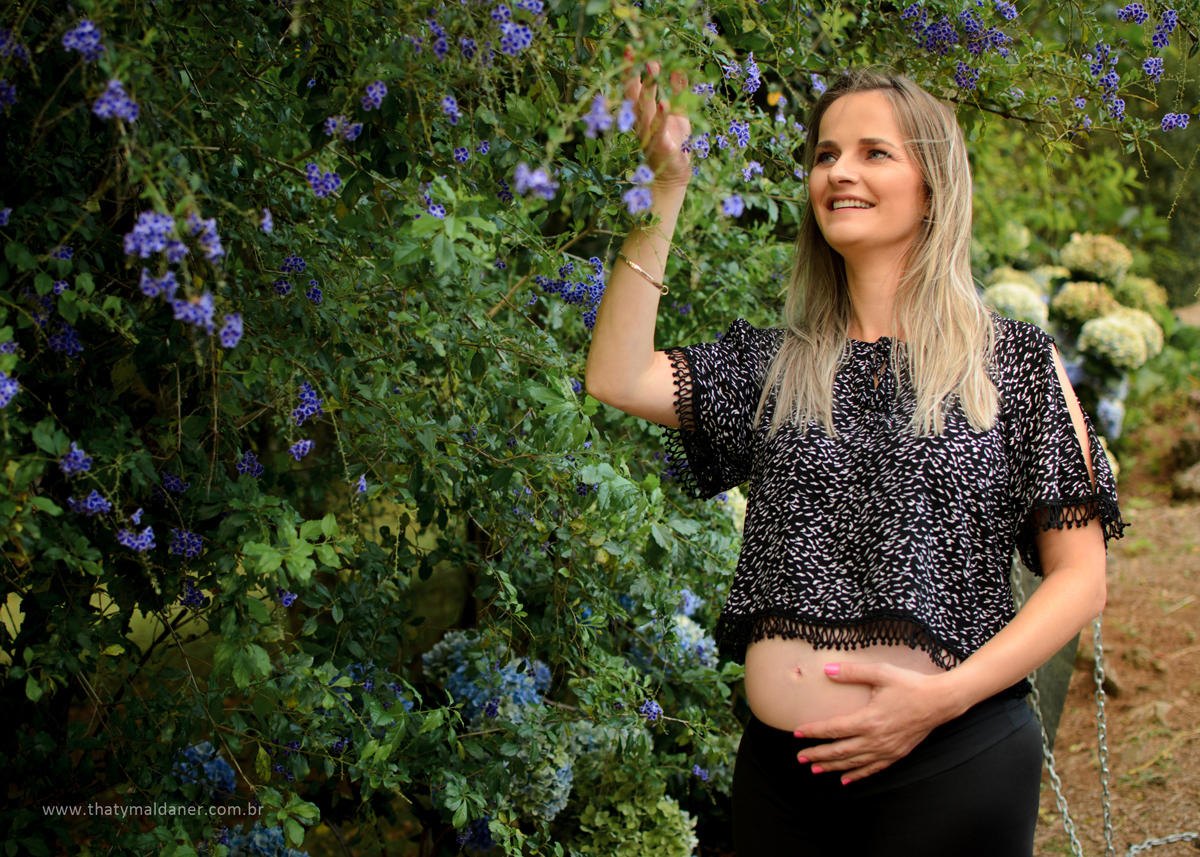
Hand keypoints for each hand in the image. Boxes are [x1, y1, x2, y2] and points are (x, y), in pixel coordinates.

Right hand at [620, 44, 691, 188]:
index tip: (631, 48)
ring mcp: (649, 134)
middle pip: (635, 95)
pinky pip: (660, 128)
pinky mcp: (661, 146)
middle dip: (636, 73)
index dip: (631, 69)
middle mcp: (641, 123)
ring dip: (648, 87)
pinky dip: (662, 115)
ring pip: (645, 108)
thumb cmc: (675, 144)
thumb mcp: (679, 113)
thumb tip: (678, 68)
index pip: (633, 88)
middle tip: (639, 53)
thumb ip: (678, 92)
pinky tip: (665, 101)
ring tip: (651, 67)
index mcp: (644, 114)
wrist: (673, 177)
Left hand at [791, 662, 959, 783]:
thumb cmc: (910, 685)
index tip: (797, 734)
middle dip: (818, 755)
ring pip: (853, 763)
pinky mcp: (896, 754)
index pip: (834, 729)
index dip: (814, 732)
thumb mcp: (881, 673)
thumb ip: (852, 672)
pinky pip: (872, 769)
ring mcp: (886, 750)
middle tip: (800, 758)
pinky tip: (845, 780)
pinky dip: (857, 775)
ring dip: (833, 767)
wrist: (940, 701)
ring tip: (815, 769)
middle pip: (839, 751)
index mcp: (869, 720)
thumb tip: (827, 670)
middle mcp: (876, 739)